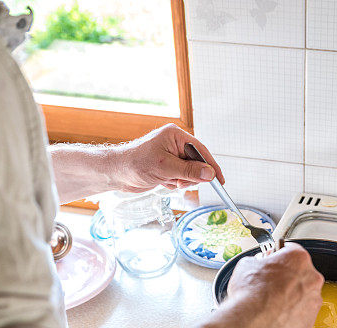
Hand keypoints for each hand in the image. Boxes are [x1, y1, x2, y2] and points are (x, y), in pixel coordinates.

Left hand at [109, 123, 223, 191]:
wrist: (117, 173)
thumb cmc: (135, 163)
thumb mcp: (165, 168)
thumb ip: (189, 171)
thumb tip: (209, 173)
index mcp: (176, 136)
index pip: (201, 151)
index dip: (211, 166)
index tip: (220, 180)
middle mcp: (175, 144)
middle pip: (197, 163)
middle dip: (190, 176)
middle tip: (181, 183)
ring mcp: (171, 156)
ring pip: (190, 173)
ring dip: (181, 181)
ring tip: (167, 181)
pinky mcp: (168, 167)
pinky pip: (181, 178)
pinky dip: (174, 183)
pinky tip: (163, 182)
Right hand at [226, 244, 323, 327]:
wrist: (251, 324)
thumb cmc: (250, 295)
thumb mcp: (246, 265)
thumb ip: (259, 262)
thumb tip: (258, 265)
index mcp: (298, 258)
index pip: (290, 251)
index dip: (278, 256)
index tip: (272, 261)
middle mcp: (311, 278)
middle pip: (300, 273)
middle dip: (286, 278)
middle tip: (269, 285)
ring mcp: (313, 300)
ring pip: (302, 295)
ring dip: (289, 297)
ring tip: (270, 303)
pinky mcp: (310, 320)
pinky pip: (301, 314)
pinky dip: (290, 314)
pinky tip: (275, 316)